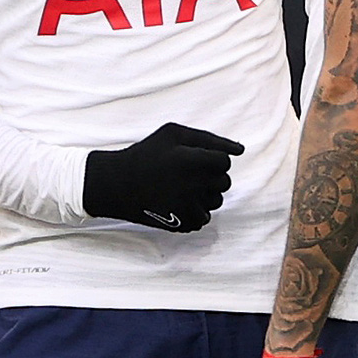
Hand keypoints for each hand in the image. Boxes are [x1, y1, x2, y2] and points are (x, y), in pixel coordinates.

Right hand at [82, 122, 242, 231]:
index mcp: (190, 160)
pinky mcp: (181, 223)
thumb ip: (208, 138)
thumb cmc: (147, 154)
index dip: (213, 158)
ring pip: (216, 202)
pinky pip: (204, 219)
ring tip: (183, 187)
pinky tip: (178, 201)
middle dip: (211, 176)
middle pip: (224, 182)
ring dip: (205, 194)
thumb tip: (241, 150)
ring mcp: (186, 206)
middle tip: (188, 172)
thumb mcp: (172, 134)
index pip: (224, 161)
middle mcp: (191, 184)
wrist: (117, 184)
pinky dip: (195, 211)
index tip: (195, 159)